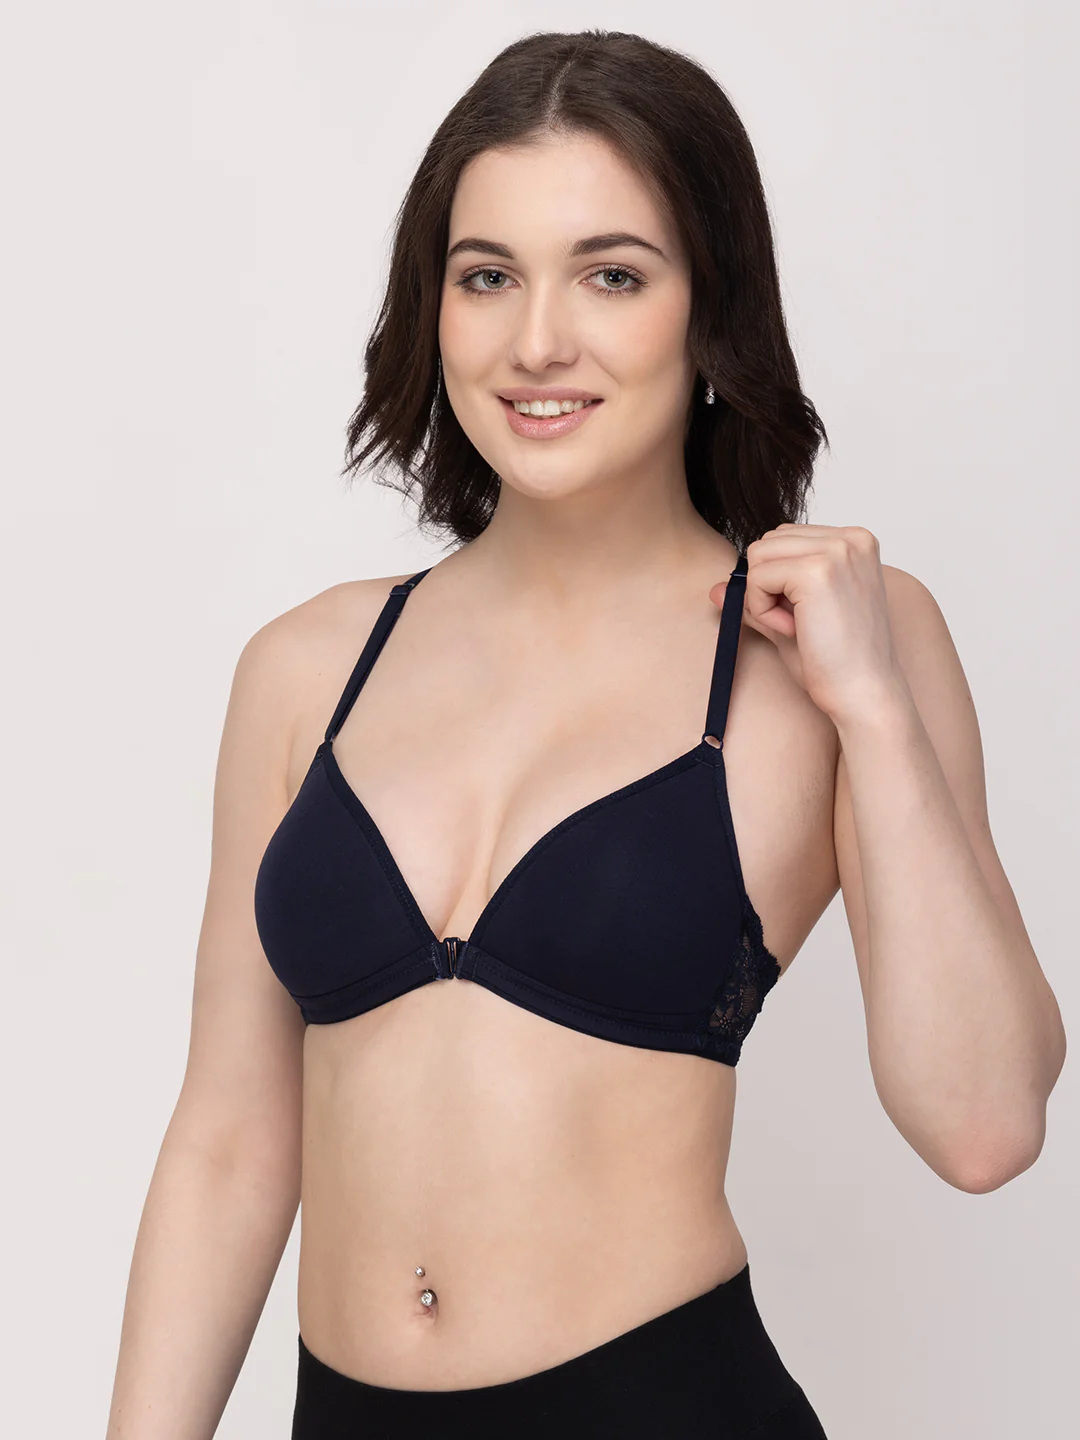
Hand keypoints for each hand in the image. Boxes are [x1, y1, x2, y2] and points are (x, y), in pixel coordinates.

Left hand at [708, 524, 909, 725]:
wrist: (864, 694)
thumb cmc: (838, 663)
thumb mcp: (794, 619)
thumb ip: (759, 597)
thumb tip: (717, 588)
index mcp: (854, 541)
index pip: (783, 539)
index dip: (779, 581)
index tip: (808, 615)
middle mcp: (850, 538)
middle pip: (767, 542)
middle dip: (768, 586)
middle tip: (800, 624)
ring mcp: (836, 551)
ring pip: (758, 557)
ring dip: (763, 598)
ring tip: (798, 627)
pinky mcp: (816, 572)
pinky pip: (757, 579)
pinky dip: (763, 611)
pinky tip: (794, 631)